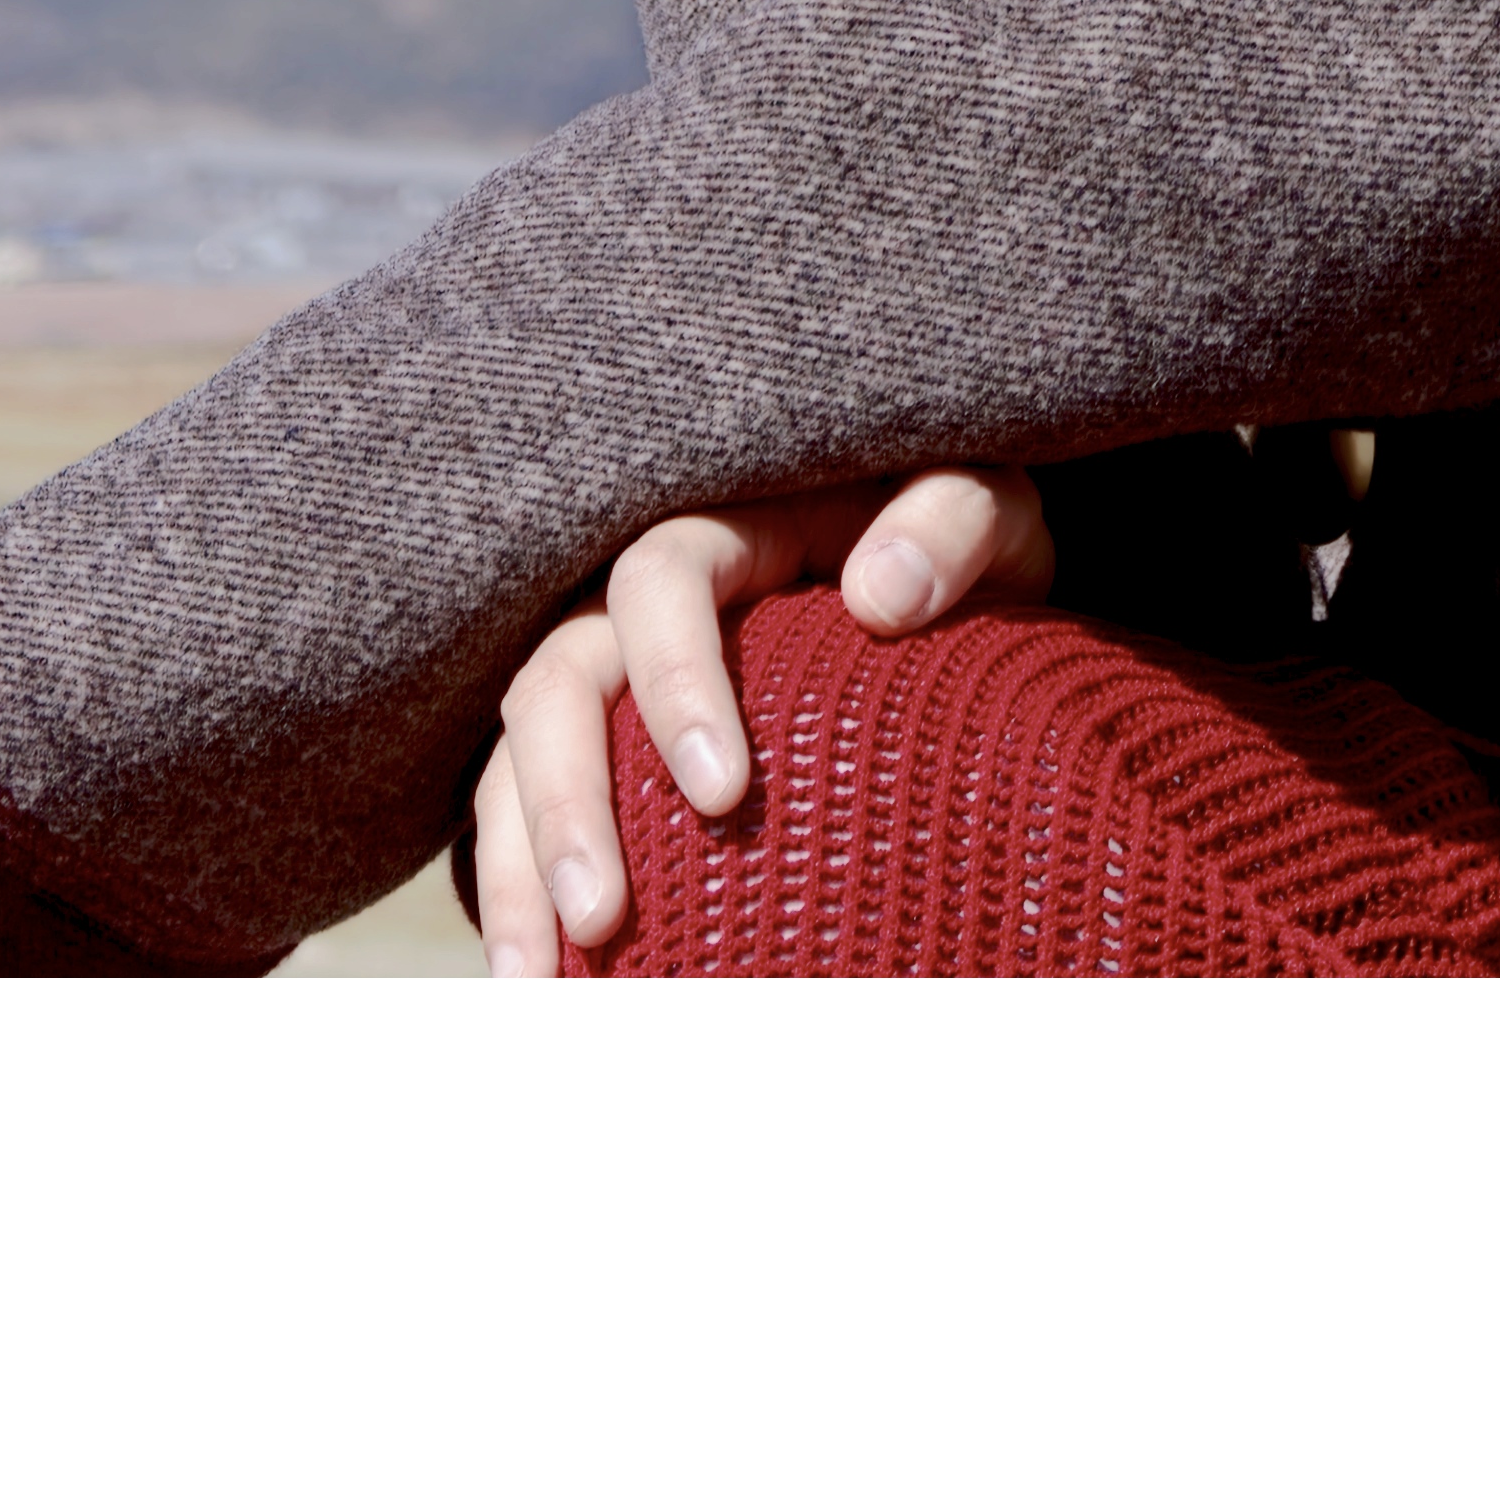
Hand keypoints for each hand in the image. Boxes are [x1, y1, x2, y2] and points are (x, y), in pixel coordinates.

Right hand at [466, 466, 1051, 978]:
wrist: (939, 592)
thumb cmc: (953, 553)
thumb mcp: (984, 511)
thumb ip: (951, 522)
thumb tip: (881, 596)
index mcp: (723, 533)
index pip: (658, 583)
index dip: (673, 680)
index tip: (722, 794)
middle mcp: (638, 607)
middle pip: (556, 682)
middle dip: (563, 804)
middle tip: (599, 918)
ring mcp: (609, 684)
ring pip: (516, 761)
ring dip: (515, 873)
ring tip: (531, 988)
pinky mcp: (607, 760)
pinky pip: (532, 819)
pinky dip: (527, 900)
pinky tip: (542, 987)